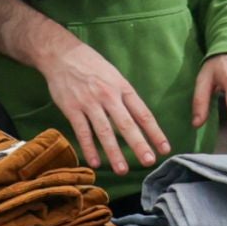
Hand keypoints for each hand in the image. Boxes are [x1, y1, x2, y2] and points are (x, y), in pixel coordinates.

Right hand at [36, 41, 168, 177]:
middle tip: (149, 161)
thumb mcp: (115, 75)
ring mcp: (89, 103)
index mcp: (123, 88)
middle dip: (139, 144)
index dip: (155, 132)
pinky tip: (95, 162)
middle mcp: (108, 96)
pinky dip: (89, 148)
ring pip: (105, 131)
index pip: (143, 114)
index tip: (164, 149)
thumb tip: (139, 118)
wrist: (62, 55)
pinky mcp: (71, 108)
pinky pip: (82, 131)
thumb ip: (125, 96)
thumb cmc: (92, 66)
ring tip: (123, 170)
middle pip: (127, 124)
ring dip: (114, 152)